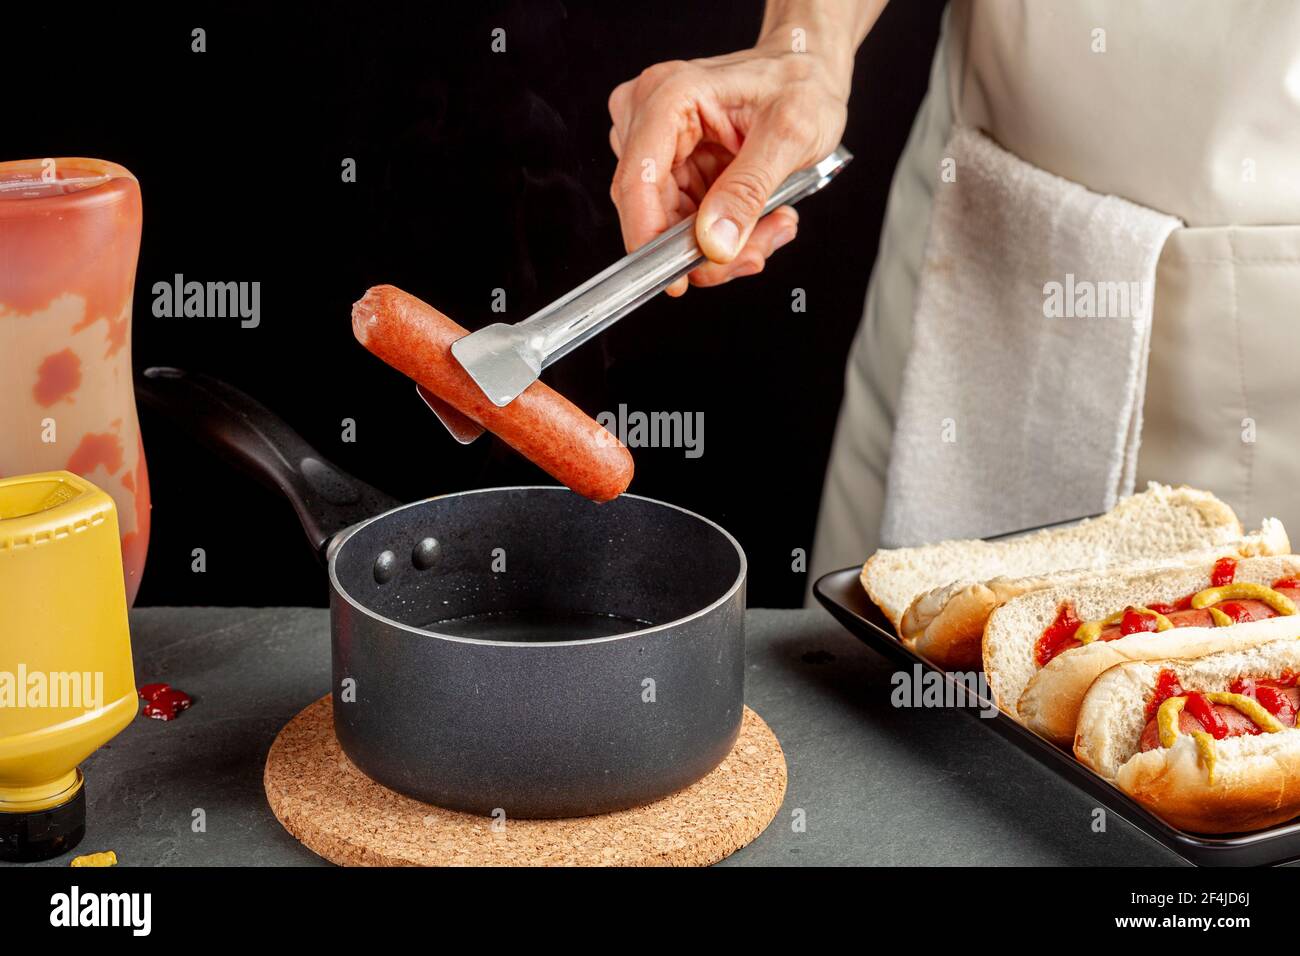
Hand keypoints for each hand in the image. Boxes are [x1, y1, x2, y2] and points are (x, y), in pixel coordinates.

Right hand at [607, 6, 873, 294]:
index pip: (638, 181)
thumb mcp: (790, 135)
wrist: (808, 70)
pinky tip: (760, 219)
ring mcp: (657, 145)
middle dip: (705, 248)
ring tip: (772, 223)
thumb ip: (749, 190)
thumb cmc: (801, 84)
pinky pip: (684, 223)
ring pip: (669, 226)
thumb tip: (714, 243)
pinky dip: (723, 234)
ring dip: (722, 244)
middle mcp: (650, 118)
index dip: (650, 238)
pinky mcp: (671, 167)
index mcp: (669, 97)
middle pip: (652, 212)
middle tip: (756, 251)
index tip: (678, 281)